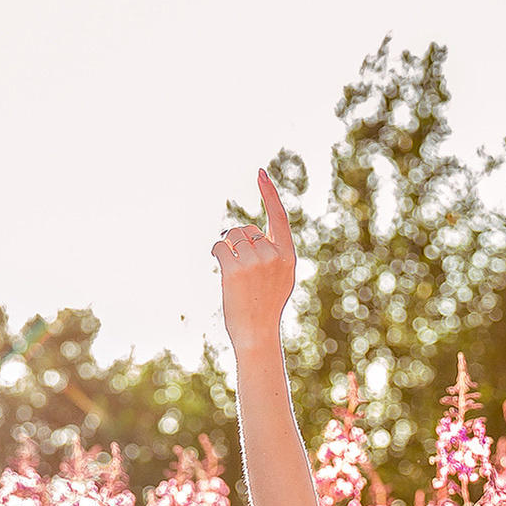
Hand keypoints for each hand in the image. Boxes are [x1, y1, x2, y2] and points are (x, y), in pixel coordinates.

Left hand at [214, 169, 296, 351]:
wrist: (257, 332)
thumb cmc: (265, 305)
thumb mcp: (279, 278)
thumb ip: (272, 254)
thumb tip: (248, 234)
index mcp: (288, 257)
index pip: (278, 218)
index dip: (269, 194)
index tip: (260, 173)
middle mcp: (274, 256)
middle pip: (247, 230)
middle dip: (239, 242)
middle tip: (243, 268)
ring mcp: (256, 262)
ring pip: (232, 236)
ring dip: (228, 248)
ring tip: (236, 272)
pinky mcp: (236, 268)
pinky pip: (220, 246)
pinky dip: (217, 253)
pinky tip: (223, 271)